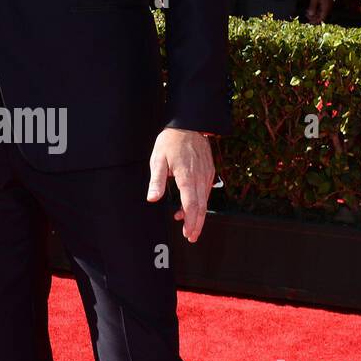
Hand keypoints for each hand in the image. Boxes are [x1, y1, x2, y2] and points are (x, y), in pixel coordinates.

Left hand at [147, 128, 213, 243]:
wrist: (189, 124)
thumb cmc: (171, 141)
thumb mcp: (158, 159)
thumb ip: (157, 180)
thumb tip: (152, 198)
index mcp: (187, 176)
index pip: (192, 204)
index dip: (191, 221)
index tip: (188, 233)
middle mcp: (200, 177)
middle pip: (201, 206)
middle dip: (197, 224)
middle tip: (191, 237)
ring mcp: (206, 174)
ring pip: (205, 200)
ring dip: (198, 214)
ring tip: (187, 225)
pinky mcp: (209, 171)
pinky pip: (206, 191)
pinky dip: (200, 202)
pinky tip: (190, 206)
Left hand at [305, 0, 332, 23]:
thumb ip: (312, 6)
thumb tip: (311, 15)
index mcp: (326, 6)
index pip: (322, 18)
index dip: (315, 21)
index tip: (309, 21)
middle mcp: (328, 6)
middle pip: (322, 16)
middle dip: (314, 17)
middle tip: (306, 15)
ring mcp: (327, 3)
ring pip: (322, 12)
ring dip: (315, 13)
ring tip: (307, 11)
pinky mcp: (326, 0)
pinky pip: (322, 8)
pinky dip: (316, 9)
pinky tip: (311, 7)